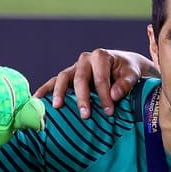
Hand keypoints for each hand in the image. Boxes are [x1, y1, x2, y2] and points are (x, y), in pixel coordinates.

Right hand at [35, 48, 150, 117]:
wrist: (123, 65)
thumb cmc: (128, 71)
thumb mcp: (132, 74)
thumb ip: (125, 83)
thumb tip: (113, 96)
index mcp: (101, 56)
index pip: (100, 78)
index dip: (104, 95)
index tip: (109, 112)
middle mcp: (85, 59)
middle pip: (80, 79)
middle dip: (82, 98)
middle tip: (85, 114)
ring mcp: (75, 67)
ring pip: (64, 78)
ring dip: (60, 92)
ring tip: (57, 106)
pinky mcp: (69, 75)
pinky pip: (55, 81)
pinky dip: (46, 88)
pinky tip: (37, 98)